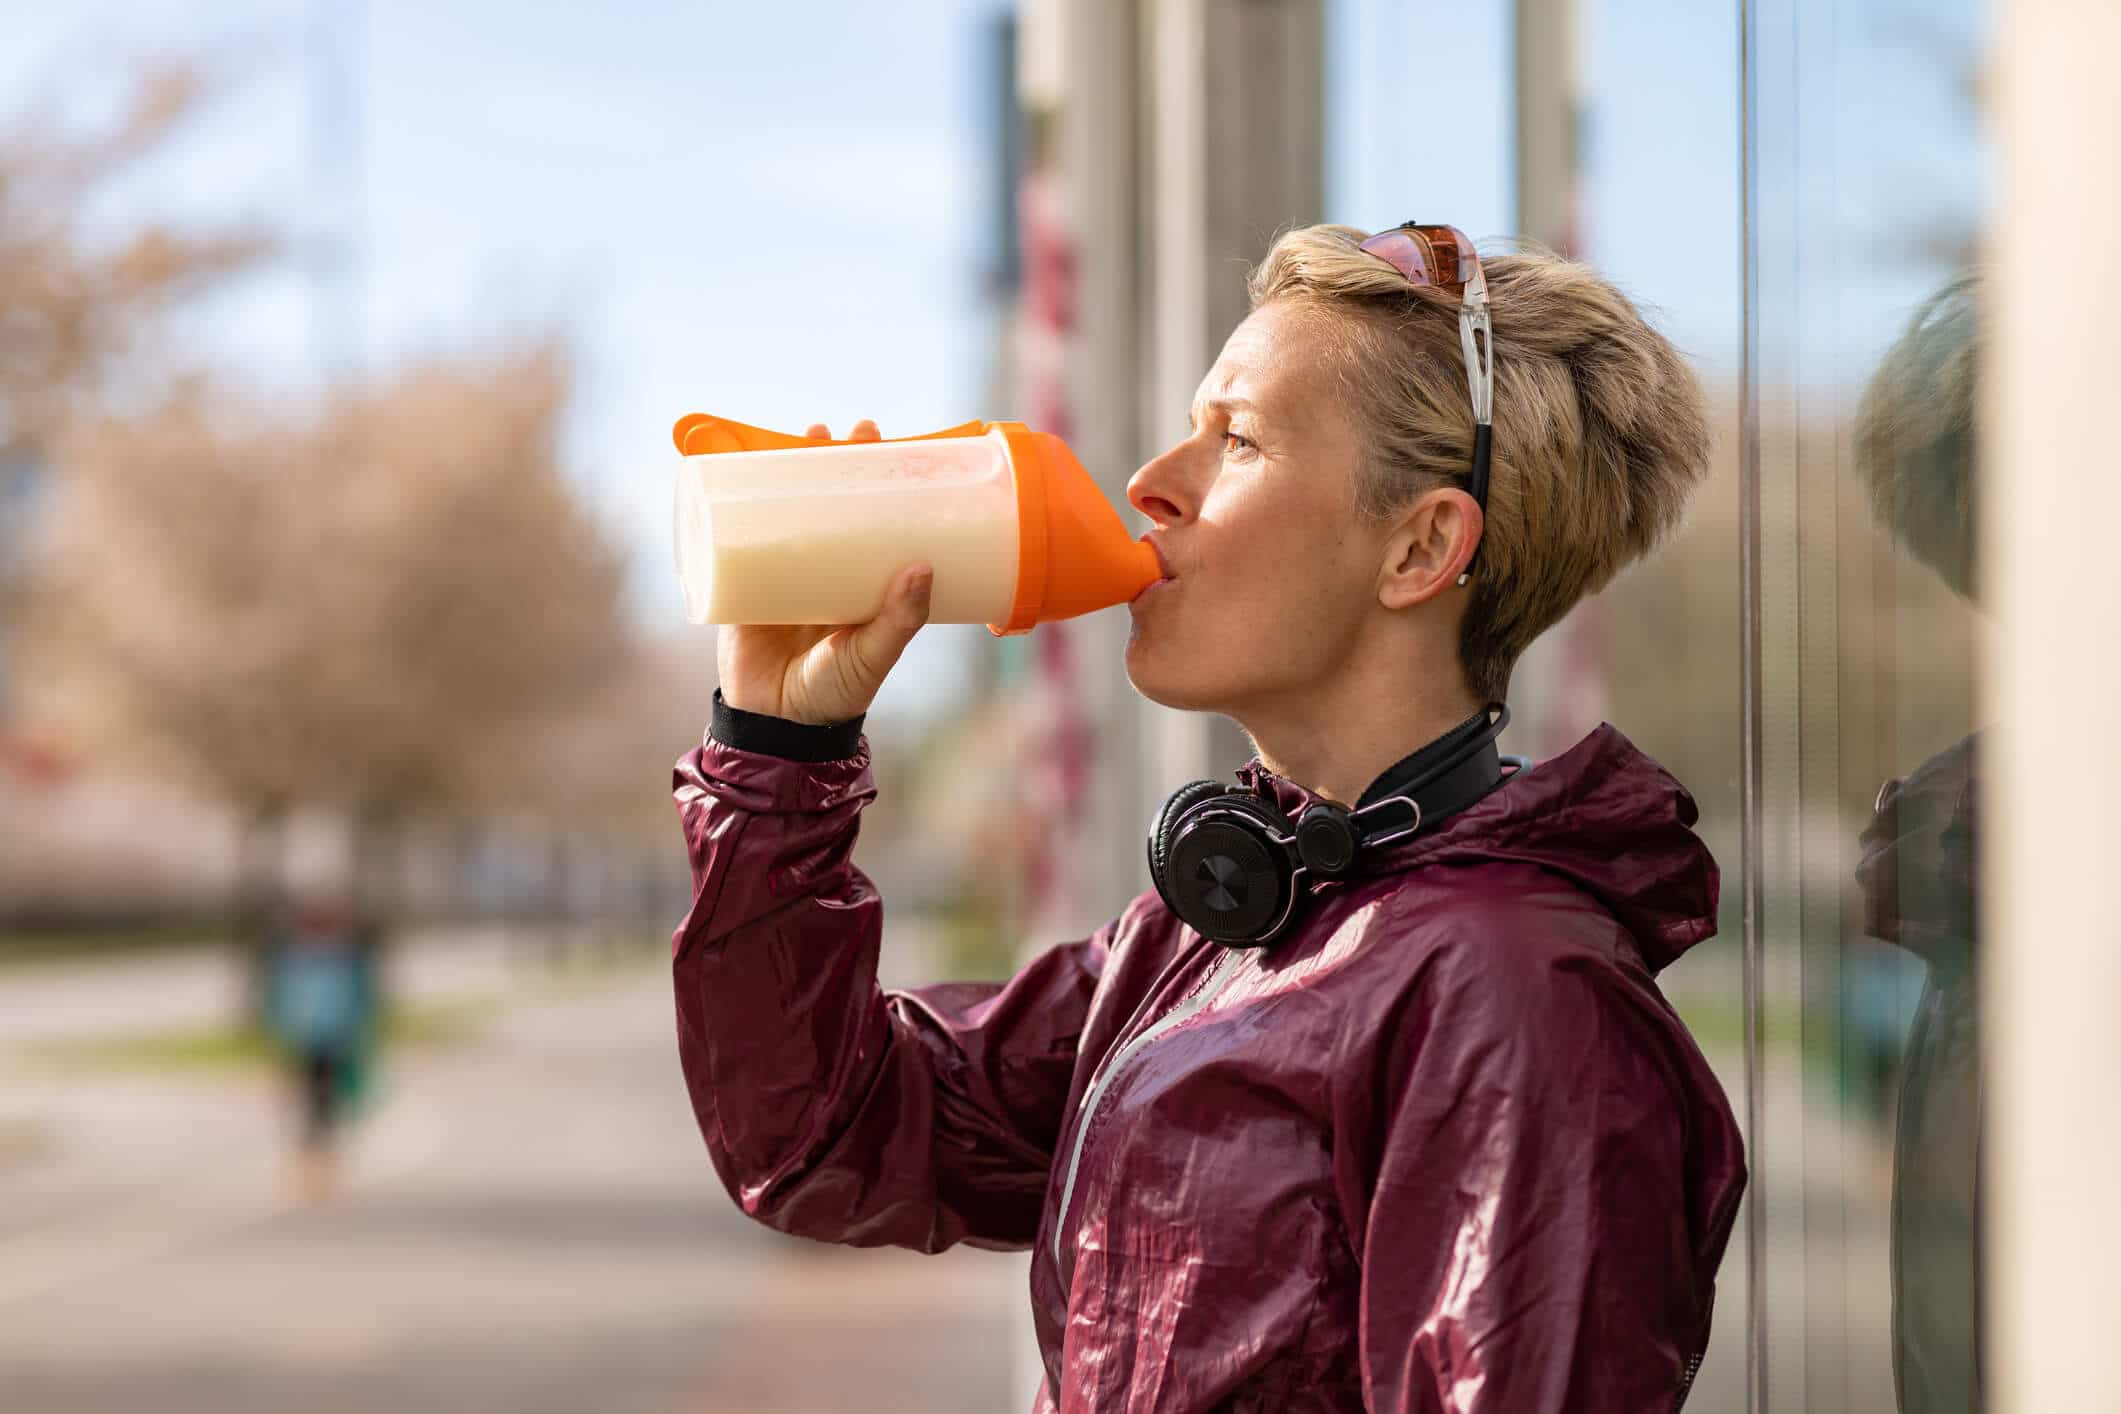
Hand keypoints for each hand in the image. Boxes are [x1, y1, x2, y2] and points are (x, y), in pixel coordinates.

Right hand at [715, 420, 933, 724]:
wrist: (776, 729)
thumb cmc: (835, 695)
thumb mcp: (873, 655)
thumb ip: (899, 619)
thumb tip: (924, 566)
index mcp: (858, 582)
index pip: (870, 519)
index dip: (874, 480)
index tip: (882, 444)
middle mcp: (822, 570)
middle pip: (826, 504)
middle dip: (829, 463)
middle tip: (837, 432)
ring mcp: (781, 574)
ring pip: (783, 512)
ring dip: (785, 472)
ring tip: (799, 438)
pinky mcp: (742, 586)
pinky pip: (736, 540)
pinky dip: (732, 508)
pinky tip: (733, 475)